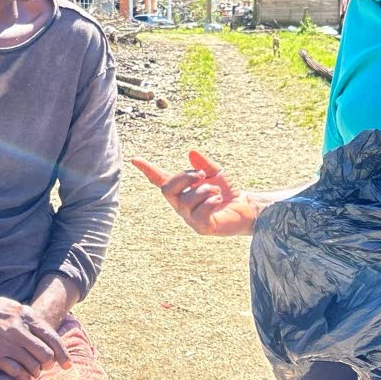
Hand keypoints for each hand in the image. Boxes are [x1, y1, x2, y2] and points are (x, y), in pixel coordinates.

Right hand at [0, 295, 69, 379]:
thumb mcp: (13, 306)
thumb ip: (28, 318)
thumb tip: (43, 329)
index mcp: (26, 315)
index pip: (52, 337)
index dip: (63, 353)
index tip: (67, 364)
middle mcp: (20, 330)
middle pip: (46, 354)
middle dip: (48, 364)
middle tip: (45, 367)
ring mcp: (7, 343)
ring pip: (33, 365)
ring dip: (36, 372)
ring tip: (33, 373)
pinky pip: (17, 372)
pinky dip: (25, 379)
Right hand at [131, 150, 257, 236]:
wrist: (245, 208)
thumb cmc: (227, 191)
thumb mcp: (215, 172)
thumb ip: (203, 163)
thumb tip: (191, 151)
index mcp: (181, 190)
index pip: (160, 180)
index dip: (147, 170)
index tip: (135, 159)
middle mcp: (181, 205)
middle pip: (168, 189)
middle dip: (184, 177)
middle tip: (202, 174)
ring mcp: (190, 218)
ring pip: (187, 200)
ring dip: (205, 190)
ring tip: (217, 191)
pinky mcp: (202, 228)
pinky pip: (200, 213)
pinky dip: (211, 202)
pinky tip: (218, 200)